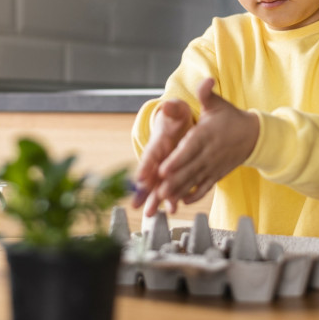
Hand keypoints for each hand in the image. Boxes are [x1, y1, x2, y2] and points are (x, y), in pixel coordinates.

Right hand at [131, 97, 193, 211]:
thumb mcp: (176, 110)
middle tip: (137, 205)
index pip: (149, 156)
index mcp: (157, 143)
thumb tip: (167, 105)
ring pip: (157, 186)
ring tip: (150, 214)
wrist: (180, 122)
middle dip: (143, 192)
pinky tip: (172, 209)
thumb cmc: (176, 117)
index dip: (145, 167)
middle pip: (149, 177)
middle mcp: (158, 158)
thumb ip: (172, 109)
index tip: (140, 178)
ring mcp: (164, 168)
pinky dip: (171, 199)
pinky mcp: (173, 173)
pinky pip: (172, 188)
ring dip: (154, 200)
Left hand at [152, 78, 257, 214]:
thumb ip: (207, 93)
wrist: (253, 136)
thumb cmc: (230, 118)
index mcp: (205, 135)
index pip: (189, 149)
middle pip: (189, 169)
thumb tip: (206, 80)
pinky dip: (195, 196)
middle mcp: (208, 153)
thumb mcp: (218, 104)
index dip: (176, 160)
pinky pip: (205, 188)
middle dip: (173, 181)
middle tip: (158, 192)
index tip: (162, 169)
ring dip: (180, 191)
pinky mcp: (217, 175)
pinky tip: (183, 202)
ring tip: (166, 200)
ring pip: (194, 181)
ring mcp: (213, 166)